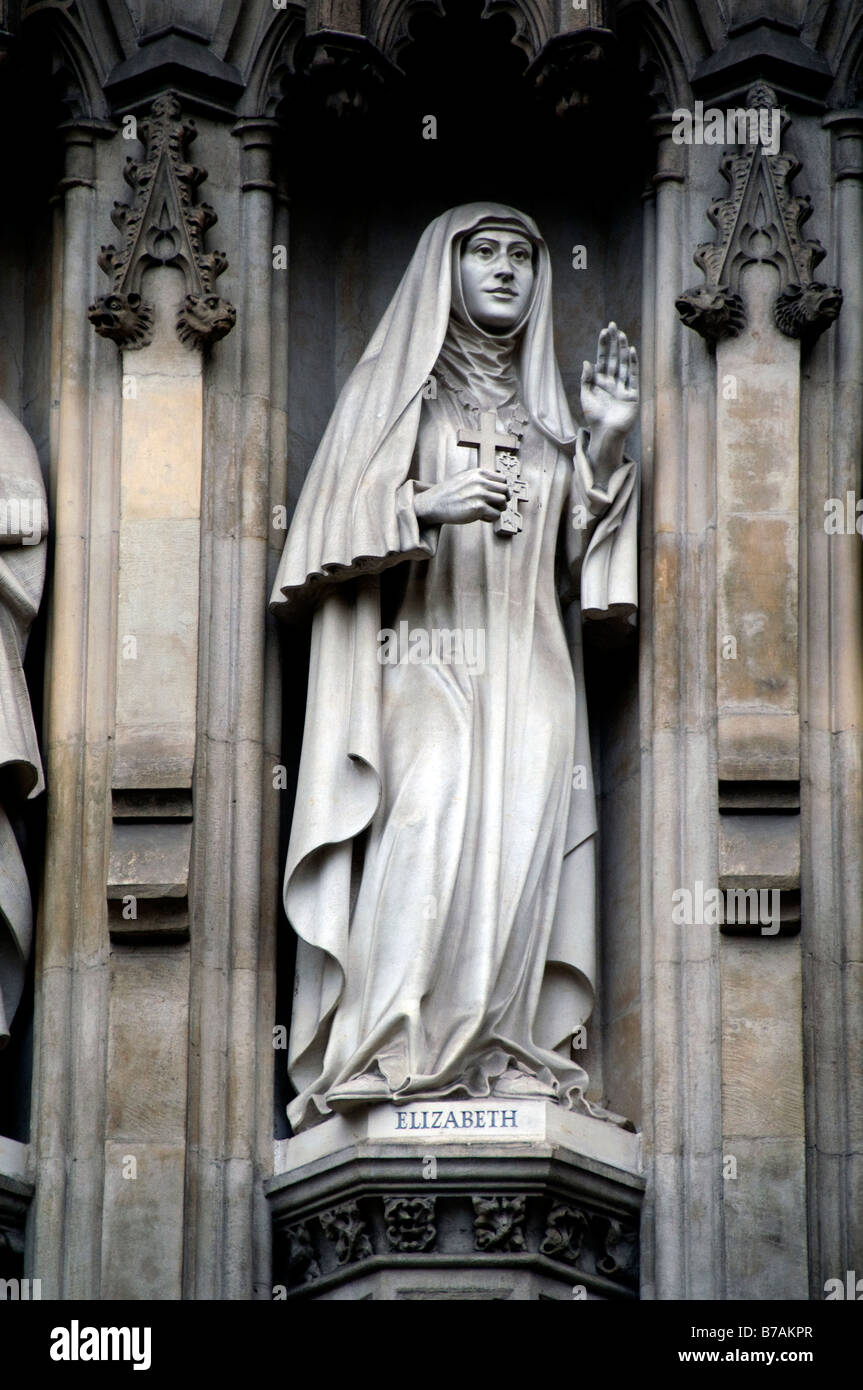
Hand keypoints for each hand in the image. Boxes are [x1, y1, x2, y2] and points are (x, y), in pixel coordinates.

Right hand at [414, 469, 509, 526]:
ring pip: (503, 503)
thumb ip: (480, 480)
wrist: (433, 504)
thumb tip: (499, 487)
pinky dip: (490, 518)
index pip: (503, 480)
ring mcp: (480, 494)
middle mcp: (480, 482)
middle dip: (502, 500)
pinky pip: (496, 515)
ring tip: (486, 512)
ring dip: (497, 510)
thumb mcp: (465, 478)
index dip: (502, 490)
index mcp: (478, 473)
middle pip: (505, 491)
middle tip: (494, 506)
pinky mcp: (478, 508)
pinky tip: (481, 517)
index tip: (497, 496)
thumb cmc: (448, 494)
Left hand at [581, 321, 638, 441]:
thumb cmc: (594, 417)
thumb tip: (587, 361)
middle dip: (614, 342)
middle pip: (614, 358)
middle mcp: (612, 382)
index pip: (602, 359)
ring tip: (621, 335)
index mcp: (600, 382)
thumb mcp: (586, 397)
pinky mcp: (632, 394)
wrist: (605, 434)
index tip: (604, 331)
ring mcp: (623, 387)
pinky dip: (633, 364)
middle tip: (613, 325)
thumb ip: (586, 379)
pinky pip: (633, 376)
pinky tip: (631, 351)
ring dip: (623, 349)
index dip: (603, 346)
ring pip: (624, 364)